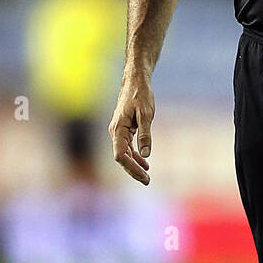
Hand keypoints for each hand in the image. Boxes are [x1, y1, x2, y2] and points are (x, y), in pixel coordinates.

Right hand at [109, 68, 153, 184]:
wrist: (135, 81)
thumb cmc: (140, 95)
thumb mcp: (146, 114)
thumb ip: (145, 134)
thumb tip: (146, 154)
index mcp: (118, 129)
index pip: (120, 155)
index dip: (131, 168)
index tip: (143, 175)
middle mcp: (115, 132)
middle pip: (121, 157)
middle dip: (133, 170)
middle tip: (147, 181)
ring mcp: (119, 131)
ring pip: (124, 153)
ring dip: (134, 165)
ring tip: (146, 176)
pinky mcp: (125, 129)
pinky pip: (127, 147)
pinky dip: (135, 155)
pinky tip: (144, 162)